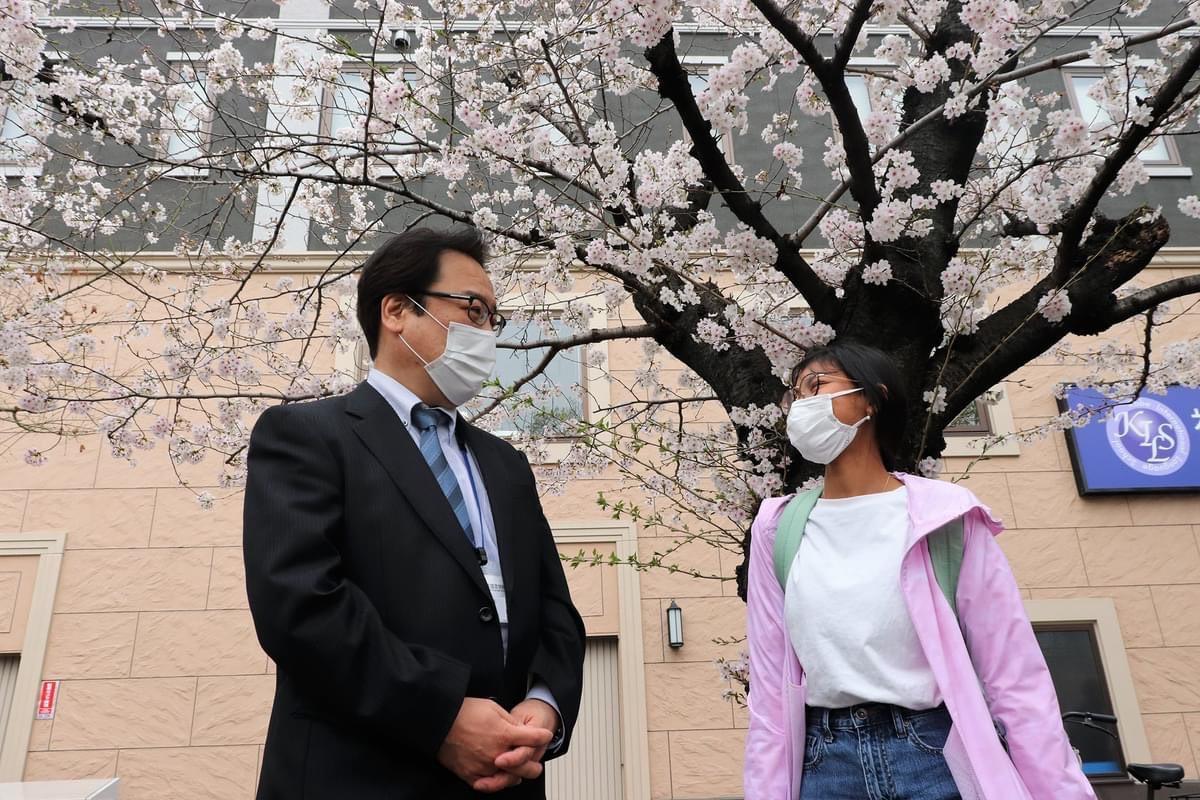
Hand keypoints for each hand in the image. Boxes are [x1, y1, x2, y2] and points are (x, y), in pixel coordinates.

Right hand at [437, 698, 553, 792]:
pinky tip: (498, 777)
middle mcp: (497, 753)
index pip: (534, 739)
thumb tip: (521, 731)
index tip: (544, 736)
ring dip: (516, 775)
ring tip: (518, 772)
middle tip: (536, 764)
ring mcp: (484, 767)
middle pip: (527, 767)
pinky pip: (489, 786)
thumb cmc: (463, 711)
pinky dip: (496, 782)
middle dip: (534, 764)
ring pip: (510, 780)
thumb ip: (510, 721)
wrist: (439, 721)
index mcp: (504, 734)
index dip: (542, 736)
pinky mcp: (470, 775)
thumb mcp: (492, 708)